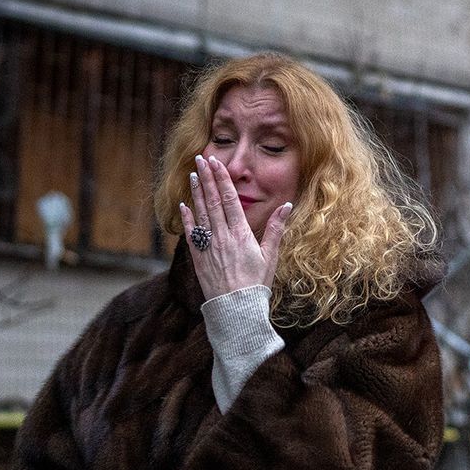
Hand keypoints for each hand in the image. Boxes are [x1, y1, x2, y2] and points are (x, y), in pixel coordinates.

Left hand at [177, 154, 291, 300]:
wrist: (236, 310)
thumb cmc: (256, 284)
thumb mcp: (270, 256)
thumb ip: (275, 229)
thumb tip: (286, 206)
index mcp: (241, 234)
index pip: (229, 200)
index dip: (222, 179)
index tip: (217, 163)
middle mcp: (222, 237)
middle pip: (213, 201)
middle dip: (207, 178)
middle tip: (201, 159)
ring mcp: (208, 247)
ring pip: (200, 213)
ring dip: (196, 192)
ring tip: (193, 174)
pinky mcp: (198, 258)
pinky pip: (190, 234)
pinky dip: (186, 218)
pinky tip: (183, 205)